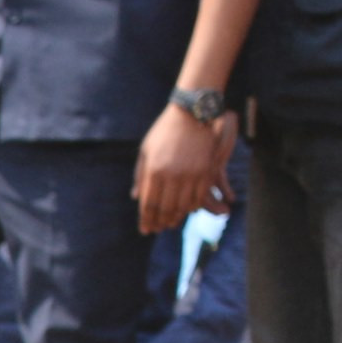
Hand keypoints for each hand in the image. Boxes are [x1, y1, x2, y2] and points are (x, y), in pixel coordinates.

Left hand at [136, 100, 231, 234]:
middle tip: (158, 229)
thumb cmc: (165, 131)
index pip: (149, 204)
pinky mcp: (206, 171)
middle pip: (165, 209)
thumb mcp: (146, 150)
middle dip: (160, 223)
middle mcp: (172, 174)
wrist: (192, 113)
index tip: (145, 230)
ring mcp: (191, 173)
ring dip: (176, 218)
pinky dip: (192, 207)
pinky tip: (186, 211)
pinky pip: (199, 197)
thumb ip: (140, 175)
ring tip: (171, 223)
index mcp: (154, 170)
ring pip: (183, 206)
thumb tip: (134, 197)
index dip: (146, 220)